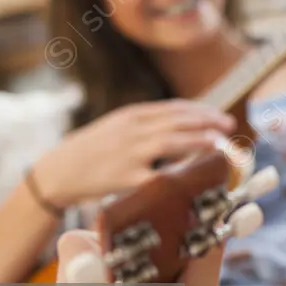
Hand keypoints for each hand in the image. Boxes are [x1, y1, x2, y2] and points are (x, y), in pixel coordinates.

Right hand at [34, 100, 235, 206]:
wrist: (56, 172)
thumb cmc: (89, 151)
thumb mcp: (116, 127)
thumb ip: (145, 124)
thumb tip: (180, 125)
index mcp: (132, 116)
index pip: (174, 108)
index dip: (201, 111)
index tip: (220, 116)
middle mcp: (132, 130)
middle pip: (178, 121)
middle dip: (207, 122)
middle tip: (229, 126)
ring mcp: (128, 153)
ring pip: (171, 142)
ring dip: (198, 141)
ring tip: (219, 143)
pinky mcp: (124, 177)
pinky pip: (155, 176)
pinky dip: (176, 174)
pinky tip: (193, 175)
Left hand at [55, 231, 256, 285]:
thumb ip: (202, 258)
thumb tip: (217, 212)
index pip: (78, 248)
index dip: (111, 228)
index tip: (144, 224)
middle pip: (76, 261)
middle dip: (114, 248)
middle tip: (153, 247)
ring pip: (77, 285)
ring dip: (110, 273)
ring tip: (148, 281)